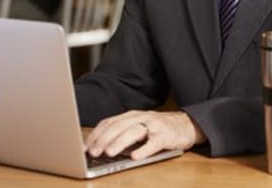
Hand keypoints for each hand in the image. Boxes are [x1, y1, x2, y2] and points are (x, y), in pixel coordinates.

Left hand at [85, 110, 205, 160]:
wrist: (186, 124)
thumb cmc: (158, 129)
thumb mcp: (139, 127)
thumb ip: (122, 134)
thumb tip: (99, 148)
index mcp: (131, 116)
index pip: (109, 122)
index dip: (96, 134)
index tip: (85, 146)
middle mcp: (141, 118)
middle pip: (119, 126)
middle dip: (104, 139)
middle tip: (93, 152)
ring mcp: (154, 125)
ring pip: (133, 132)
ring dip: (119, 143)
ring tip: (109, 153)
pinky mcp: (166, 135)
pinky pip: (154, 142)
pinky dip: (144, 150)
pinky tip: (135, 157)